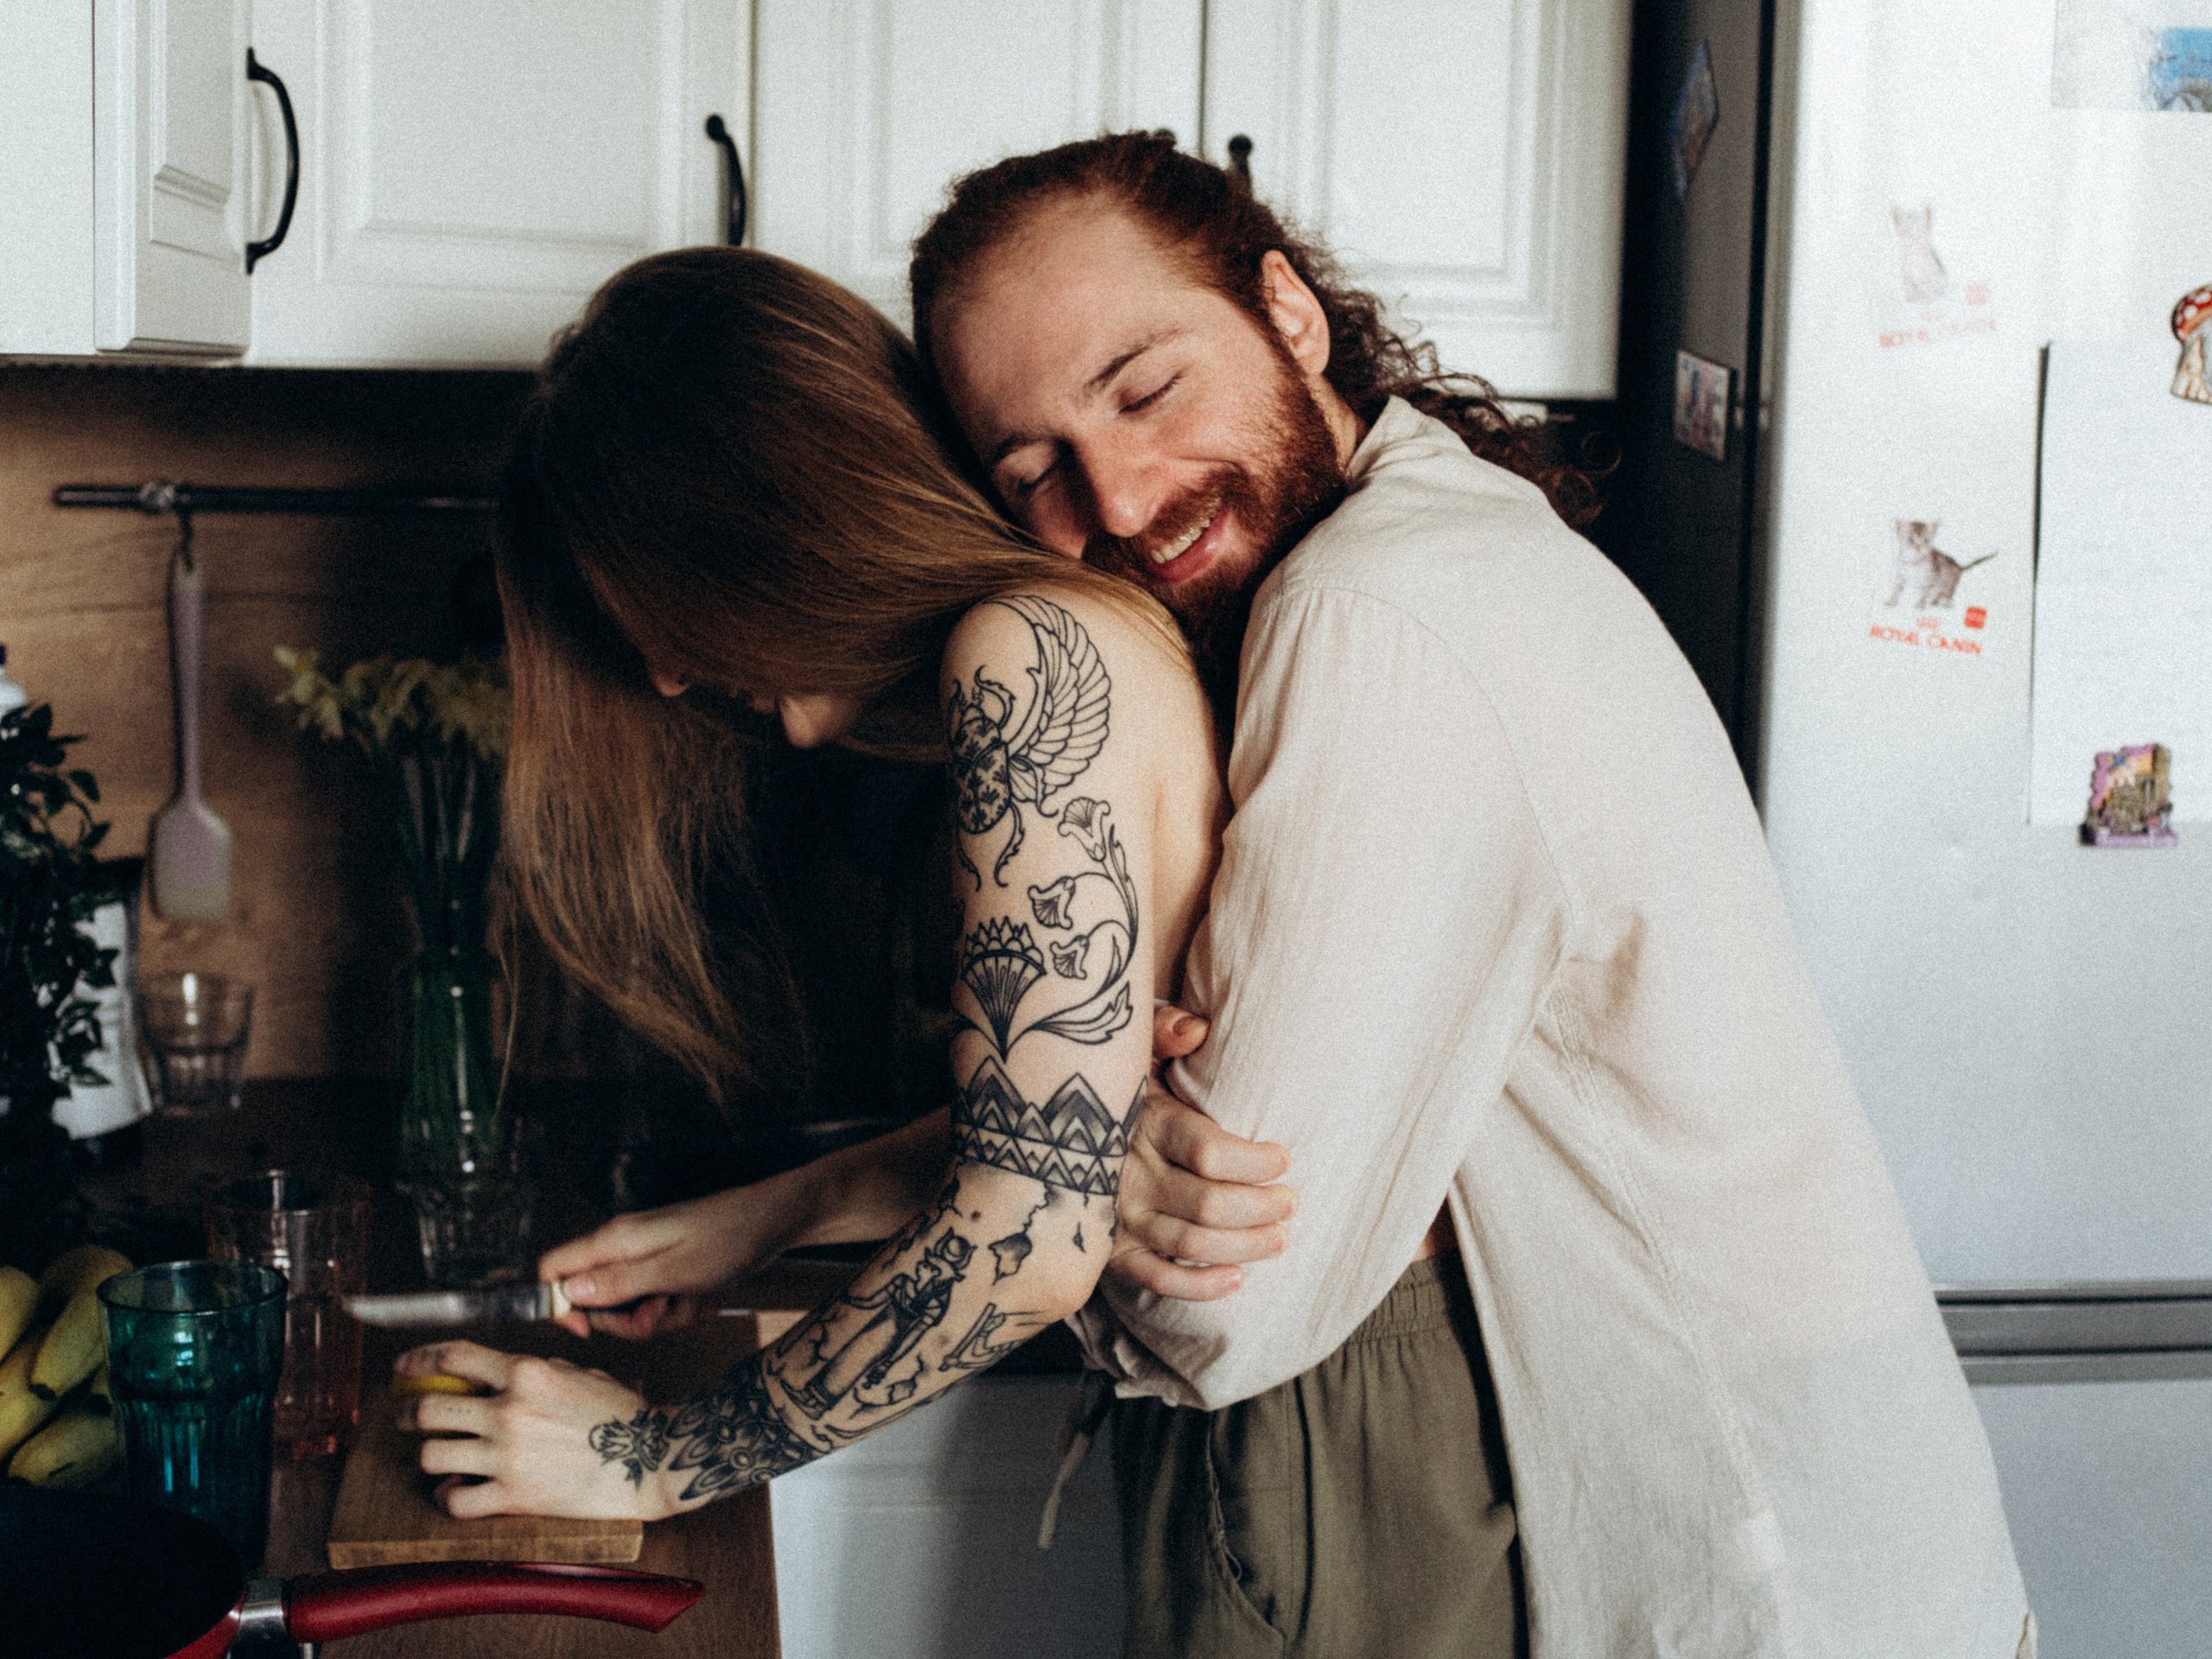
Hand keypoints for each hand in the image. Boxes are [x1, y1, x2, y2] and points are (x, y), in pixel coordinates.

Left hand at [392, 1339, 676, 1520]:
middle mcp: (509, 1411)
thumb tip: (515, 1375)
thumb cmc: (624, 1415)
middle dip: (406, 1414)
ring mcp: (508, 1456)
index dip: (420, 1359)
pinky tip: (457, 1490)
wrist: (652, 1459)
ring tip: (435, 1456)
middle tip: (404, 1418)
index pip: (454, 1357)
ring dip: (429, 1455)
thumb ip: (543, 1371)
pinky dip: (450, 1496)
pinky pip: (457, 1501)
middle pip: (427, 1409)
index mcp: (527, 1373)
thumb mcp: (583, 1375)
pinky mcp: (514, 1497)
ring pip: (432, 1455)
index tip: (405, 1366)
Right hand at [540, 1185, 789, 1340]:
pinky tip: (709, 1292)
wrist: (775, 1221)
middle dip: (631, 1320)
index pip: (555, 1270)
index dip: (561, 1306)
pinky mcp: (671, 1269)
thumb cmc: (728, 1238)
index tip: (589, 1330)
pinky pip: (664, 1304)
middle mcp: (625, 1248)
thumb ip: (619, 1283)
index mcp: (615, 1241)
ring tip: (696, 1296)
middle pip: (596, 1302)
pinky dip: (687, 1306)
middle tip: (664, 1309)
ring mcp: (649, 1260)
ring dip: (667, 1315)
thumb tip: (568, 1294)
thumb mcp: (673, 1271)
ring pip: (635, 1309)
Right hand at [1109, 1006, 1295, 1300]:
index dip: (1254, 1162)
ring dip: (1245, 1246)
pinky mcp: (1111, 1252)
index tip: (1283, 1158)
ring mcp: (1117, 1218)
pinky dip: (1201, 1286)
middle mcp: (1128, 1174)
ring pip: (1192, 1244)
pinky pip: (1158, 1279)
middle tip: (1291, 1202)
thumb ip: (1162, 1031)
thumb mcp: (1130, 1050)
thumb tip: (1198, 1028)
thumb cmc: (1110, 1088)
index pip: (1209, 1152)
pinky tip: (1237, 1278)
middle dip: (1261, 1206)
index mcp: (1142, 1123)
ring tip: (1280, 1237)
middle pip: (1209, 1204)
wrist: (1042, 1132)